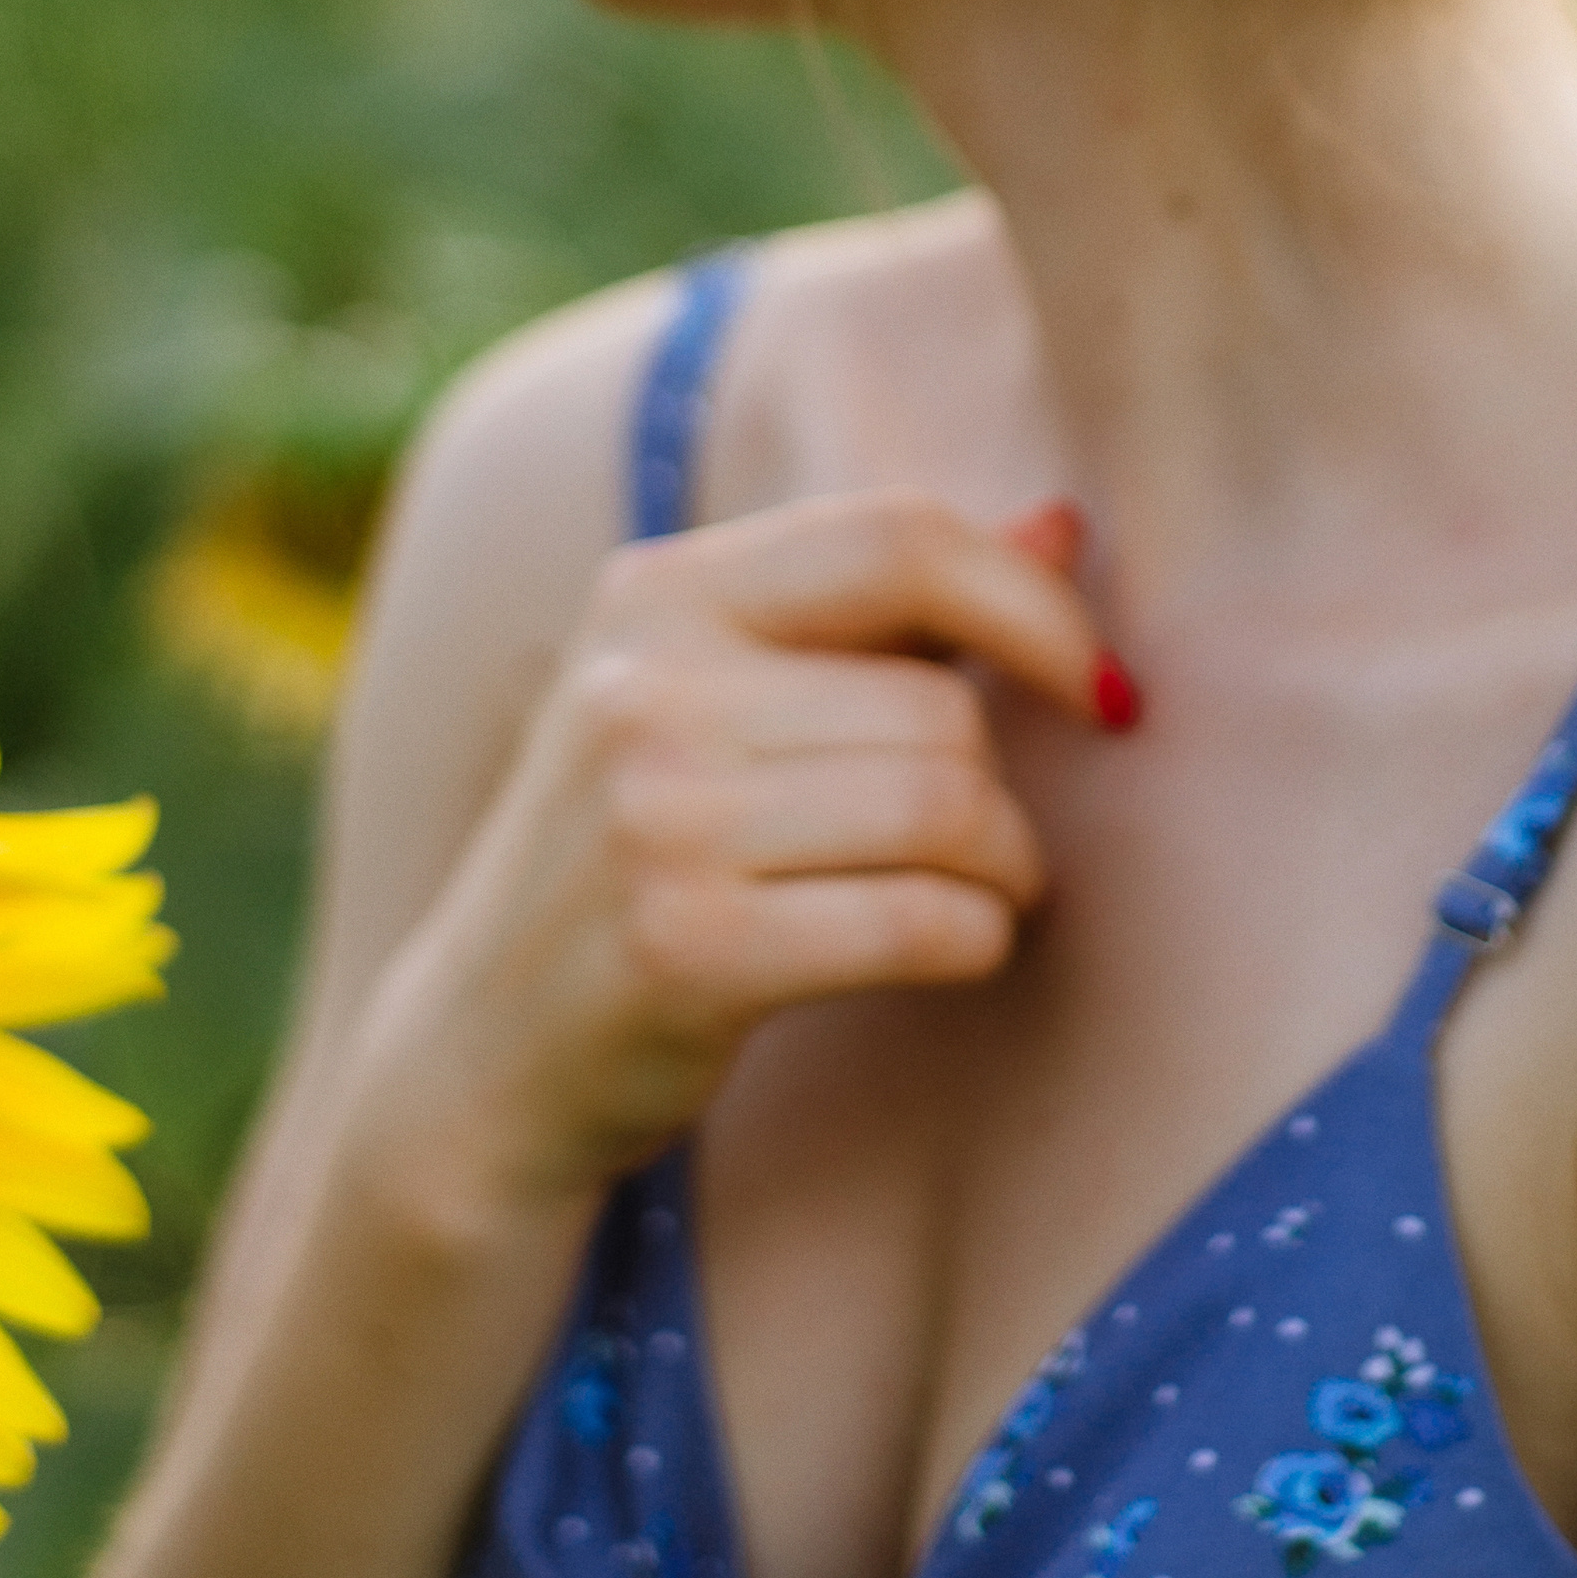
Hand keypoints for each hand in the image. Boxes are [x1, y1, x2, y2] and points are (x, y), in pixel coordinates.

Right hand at [345, 491, 1110, 1228]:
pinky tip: (952, 948)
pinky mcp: (683, 947)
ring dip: (1003, 869)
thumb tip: (1065, 521)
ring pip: (946, 808)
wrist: (480, 1056)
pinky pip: (921, 921)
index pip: (898, 536)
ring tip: (976, 894)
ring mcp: (652, 818)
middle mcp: (642, 687)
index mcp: (658, 593)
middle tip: (978, 843)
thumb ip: (892, 608)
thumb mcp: (727, 700)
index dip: (1031, 604)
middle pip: (939, 704)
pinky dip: (976, 939)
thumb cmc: (646, 858)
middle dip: (997, 786)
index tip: (1095, 684)